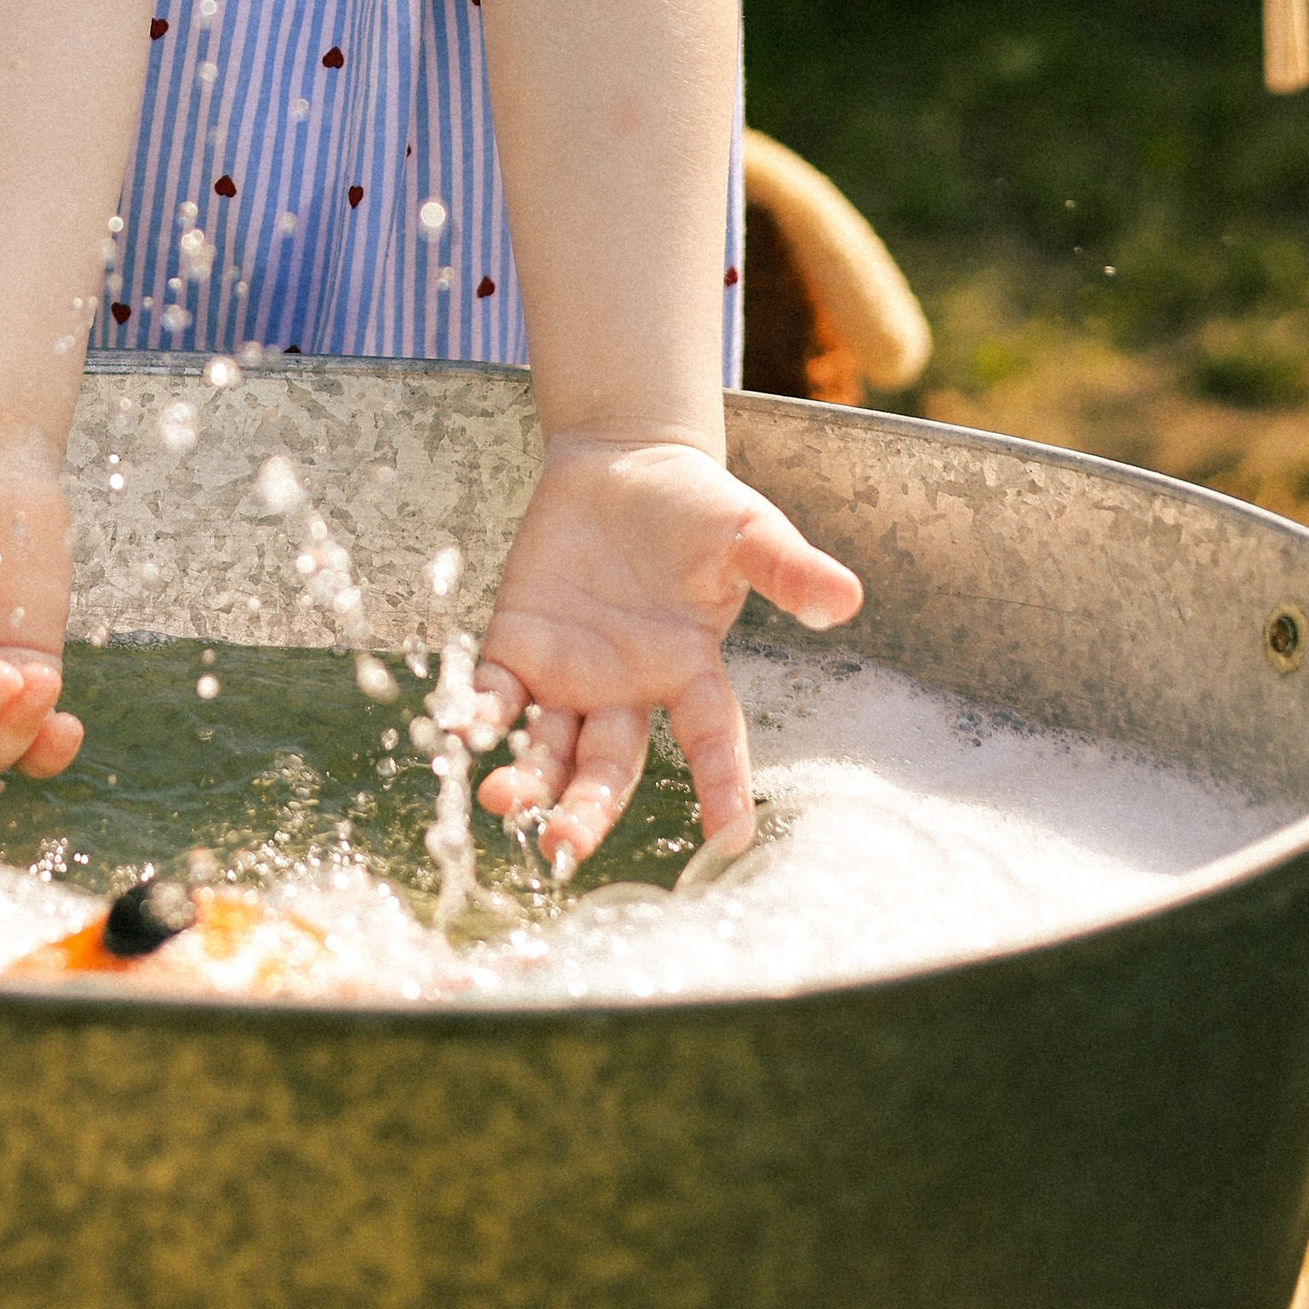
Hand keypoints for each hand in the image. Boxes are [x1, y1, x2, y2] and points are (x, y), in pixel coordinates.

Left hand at [472, 436, 860, 872]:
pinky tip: (462, 729)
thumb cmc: (693, 505)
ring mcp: (569, 673)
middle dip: (588, 809)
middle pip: (609, 767)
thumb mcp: (746, 532)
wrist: (622, 463)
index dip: (722, 787)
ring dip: (525, 778)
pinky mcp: (518, 644)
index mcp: (688, 671)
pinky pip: (496, 692)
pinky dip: (479, 713)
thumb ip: (787, 568)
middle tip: (563, 846)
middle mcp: (627, 689)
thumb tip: (845, 599)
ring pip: (547, 745)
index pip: (712, 741)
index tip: (730, 838)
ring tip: (502, 802)